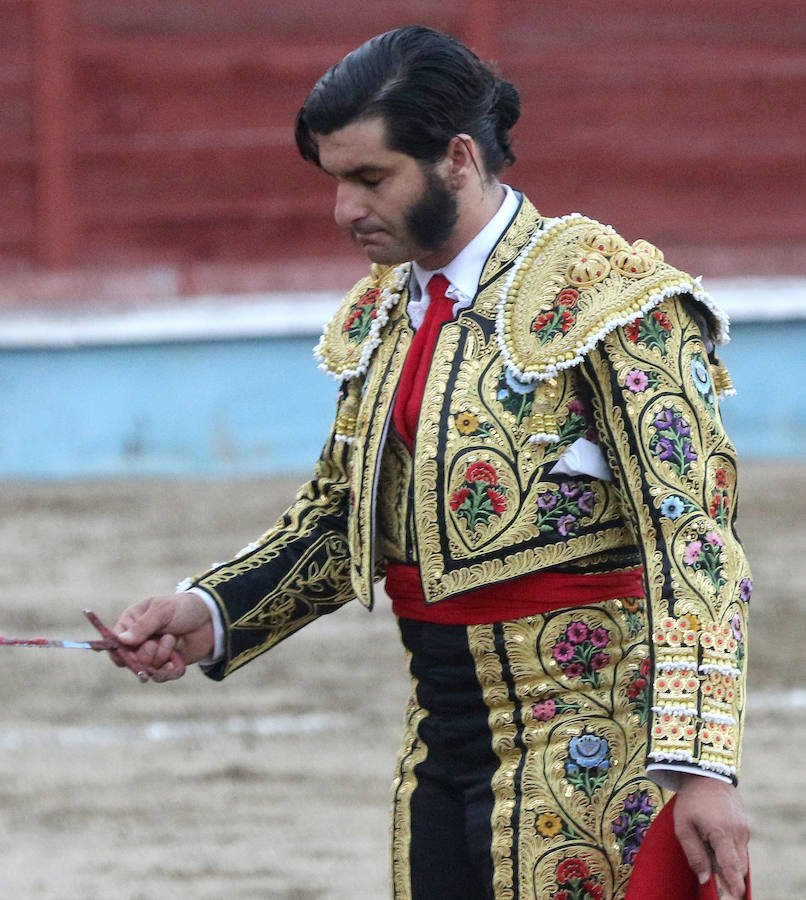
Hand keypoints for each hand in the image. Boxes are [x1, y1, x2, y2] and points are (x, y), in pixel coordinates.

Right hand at [109, 592, 213, 681]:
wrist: (212, 617)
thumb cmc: (184, 607)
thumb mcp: (162, 610)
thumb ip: (143, 626)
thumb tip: (121, 641)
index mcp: (132, 623)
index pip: (115, 644)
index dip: (121, 651)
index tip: (132, 651)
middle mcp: (139, 640)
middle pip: (130, 661)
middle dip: (147, 653)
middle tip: (162, 639)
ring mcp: (153, 653)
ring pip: (146, 669)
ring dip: (161, 656)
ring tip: (173, 640)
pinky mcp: (166, 664)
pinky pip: (160, 676)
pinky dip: (168, 670)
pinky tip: (176, 661)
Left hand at [673, 774, 749, 899]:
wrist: (707, 775)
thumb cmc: (691, 801)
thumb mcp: (683, 827)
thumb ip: (694, 854)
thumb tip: (705, 879)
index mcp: (721, 832)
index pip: (731, 865)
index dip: (734, 882)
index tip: (737, 895)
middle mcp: (738, 832)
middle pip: (737, 864)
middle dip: (727, 872)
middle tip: (711, 867)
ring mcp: (745, 828)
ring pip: (740, 855)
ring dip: (727, 858)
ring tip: (708, 839)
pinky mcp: (747, 825)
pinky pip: (740, 845)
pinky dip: (730, 847)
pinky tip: (715, 834)